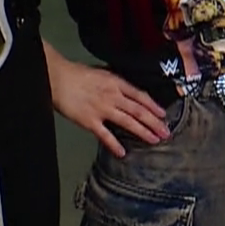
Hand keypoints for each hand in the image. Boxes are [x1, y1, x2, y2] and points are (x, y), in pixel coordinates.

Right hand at [48, 54, 169, 156]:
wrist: (58, 78)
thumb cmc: (77, 74)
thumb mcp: (102, 73)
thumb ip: (116, 83)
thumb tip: (128, 91)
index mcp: (116, 83)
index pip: (141, 96)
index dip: (154, 106)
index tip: (163, 115)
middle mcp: (113, 96)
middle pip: (139, 111)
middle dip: (154, 122)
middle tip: (166, 132)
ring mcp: (102, 109)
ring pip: (128, 122)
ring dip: (143, 132)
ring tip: (154, 140)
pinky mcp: (89, 121)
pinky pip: (105, 135)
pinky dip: (114, 144)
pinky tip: (122, 152)